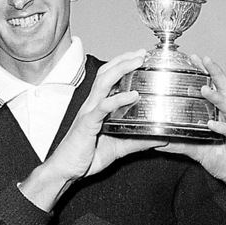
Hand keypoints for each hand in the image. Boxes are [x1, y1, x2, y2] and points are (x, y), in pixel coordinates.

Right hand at [20, 50, 163, 209]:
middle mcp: (92, 104)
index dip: (122, 65)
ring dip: (121, 69)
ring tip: (137, 62)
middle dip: (124, 60)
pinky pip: (103, 107)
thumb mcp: (118, 148)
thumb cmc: (86, 157)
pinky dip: (118, 99)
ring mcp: (89, 112)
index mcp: (97, 107)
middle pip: (106, 73)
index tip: (140, 57)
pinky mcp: (87, 123)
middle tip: (142, 53)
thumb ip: (137, 142)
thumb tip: (160, 139)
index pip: (109, 78)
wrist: (65, 171)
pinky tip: (133, 95)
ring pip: (103, 82)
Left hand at [162, 56, 225, 205]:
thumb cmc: (223, 161)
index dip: (207, 72)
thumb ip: (178, 143)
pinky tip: (212, 123)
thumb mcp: (196, 150)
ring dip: (217, 97)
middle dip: (215, 72)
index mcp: (222, 114)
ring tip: (204, 89)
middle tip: (203, 59)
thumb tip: (157, 139)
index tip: (194, 58)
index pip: (216, 87)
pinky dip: (223, 126)